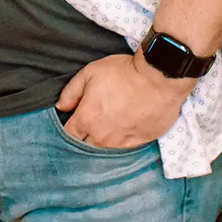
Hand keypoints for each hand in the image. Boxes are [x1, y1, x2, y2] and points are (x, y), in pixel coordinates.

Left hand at [55, 52, 194, 150]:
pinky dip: (121, 140)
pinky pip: (124, 148)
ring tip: (109, 124)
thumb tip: (62, 107)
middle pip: (85, 145)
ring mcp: (121, 142)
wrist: (159, 78)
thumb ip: (71, 92)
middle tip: (93, 121)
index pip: (69, 134)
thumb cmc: (125, 73)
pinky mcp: (139, 143)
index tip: (75, 119)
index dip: (70, 127)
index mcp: (86, 119)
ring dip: (102, 140)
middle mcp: (102, 136)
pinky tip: (123, 128)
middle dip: (84, 135)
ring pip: (104, 149)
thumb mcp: (90, 73)